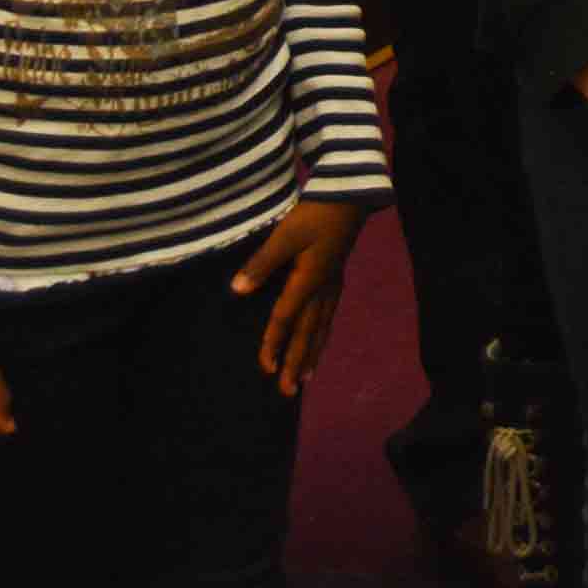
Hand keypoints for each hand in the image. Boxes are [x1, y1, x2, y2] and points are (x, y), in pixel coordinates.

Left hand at [233, 197, 369, 390]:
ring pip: (322, 328)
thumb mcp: (285, 234)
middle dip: (296, 362)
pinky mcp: (336, 277)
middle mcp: (322, 289)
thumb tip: (237, 291)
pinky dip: (322, 334)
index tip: (264, 368)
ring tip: (306, 378)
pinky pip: (329, 316)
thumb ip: (262, 263)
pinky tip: (320, 339)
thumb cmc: (315, 214)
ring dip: (312, 354)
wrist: (350, 196)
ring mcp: (333, 284)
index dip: (273, 344)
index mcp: (308, 281)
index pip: (286, 319)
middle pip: (308, 333)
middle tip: (289, 391)